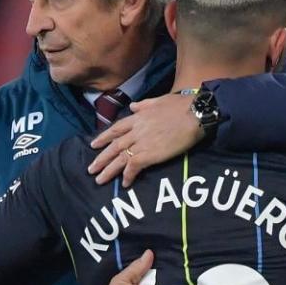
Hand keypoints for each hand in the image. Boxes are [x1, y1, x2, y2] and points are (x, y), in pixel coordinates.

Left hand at [88, 94, 203, 186]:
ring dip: (108, 170)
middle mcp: (136, 130)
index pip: (116, 129)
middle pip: (114, 146)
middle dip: (101, 158)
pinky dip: (128, 175)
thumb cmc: (181, 105)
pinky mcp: (150, 154)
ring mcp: (142, 143)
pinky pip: (134, 167)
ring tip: (99, 180)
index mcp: (138, 117)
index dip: (104, 137)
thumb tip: (133, 107)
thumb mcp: (159, 101)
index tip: (94, 145)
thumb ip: (144, 105)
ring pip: (120, 158)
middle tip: (91, 169)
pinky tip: (125, 183)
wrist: (194, 113)